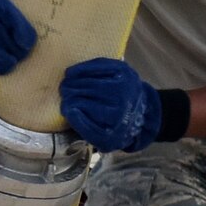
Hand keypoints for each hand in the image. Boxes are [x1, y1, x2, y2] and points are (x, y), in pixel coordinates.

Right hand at [59, 58, 176, 153]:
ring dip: (73, 80)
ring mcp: (124, 83)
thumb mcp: (102, 140)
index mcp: (115, 121)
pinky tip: (72, 72)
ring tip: (66, 83)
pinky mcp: (124, 69)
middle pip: (85, 93)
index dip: (68, 108)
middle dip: (69, 93)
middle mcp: (121, 102)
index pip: (83, 110)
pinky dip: (82, 68)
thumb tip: (69, 110)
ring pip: (90, 79)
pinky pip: (98, 65)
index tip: (63, 108)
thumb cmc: (118, 128)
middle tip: (62, 94)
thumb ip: (84, 128)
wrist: (143, 114)